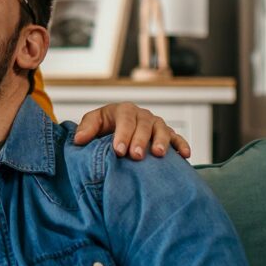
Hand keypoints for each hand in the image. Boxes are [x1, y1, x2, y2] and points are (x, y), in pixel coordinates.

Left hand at [72, 103, 190, 160]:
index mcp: (123, 110)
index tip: (118, 150)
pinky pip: (177, 138)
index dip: (122, 134)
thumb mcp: (92, 123)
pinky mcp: (167, 134)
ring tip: (158, 154)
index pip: (124, 119)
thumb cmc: (104, 127)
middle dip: (140, 140)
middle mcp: (142, 115)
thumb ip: (86, 129)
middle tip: (136, 156)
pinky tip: (185, 155)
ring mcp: (156, 124)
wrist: (117, 130)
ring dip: (161, 141)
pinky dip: (182, 145)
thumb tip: (79, 139)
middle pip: (144, 125)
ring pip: (162, 130)